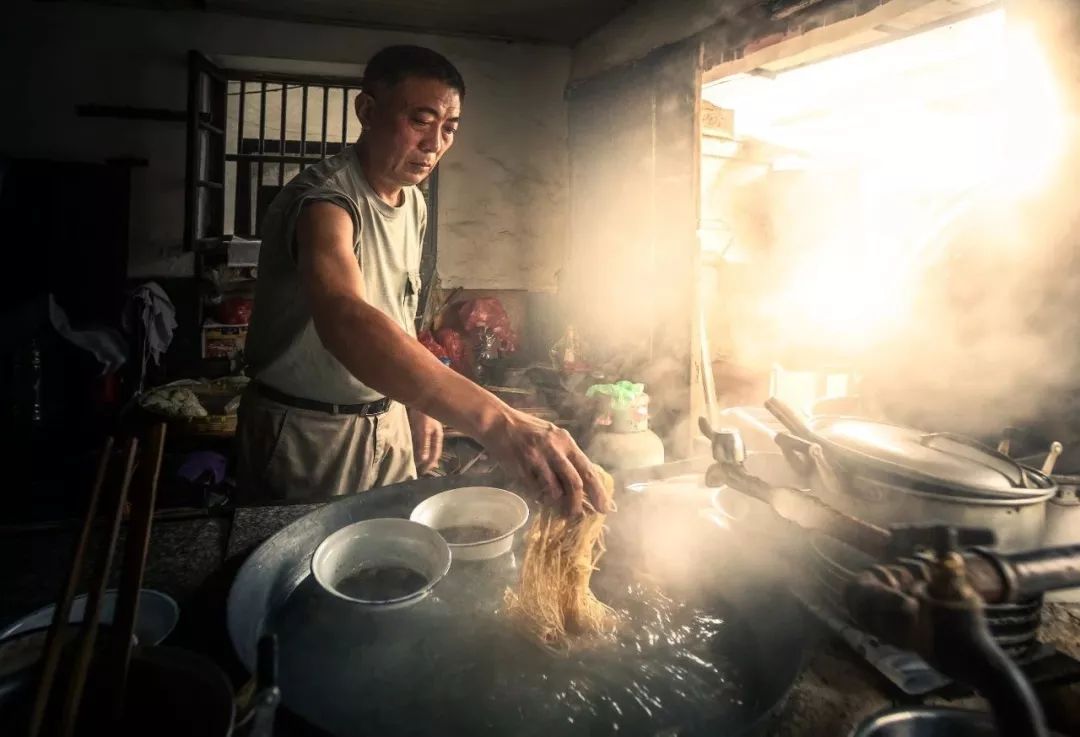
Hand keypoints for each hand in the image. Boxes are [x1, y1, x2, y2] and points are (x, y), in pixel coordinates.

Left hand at [409, 408, 443, 474]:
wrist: (419, 397)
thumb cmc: (423, 414)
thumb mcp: (424, 430)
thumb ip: (424, 444)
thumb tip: (424, 460)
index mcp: (437, 436)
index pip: (435, 454)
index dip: (430, 463)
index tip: (424, 472)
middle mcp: (435, 434)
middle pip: (433, 450)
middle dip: (429, 460)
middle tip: (423, 470)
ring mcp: (430, 430)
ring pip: (428, 446)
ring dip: (424, 454)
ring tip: (420, 462)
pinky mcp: (423, 426)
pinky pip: (423, 440)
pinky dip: (420, 446)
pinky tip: (416, 448)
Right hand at [482, 409, 610, 515]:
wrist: (499, 423)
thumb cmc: (529, 430)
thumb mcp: (553, 436)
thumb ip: (567, 456)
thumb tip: (584, 482)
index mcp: (566, 441)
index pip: (587, 470)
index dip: (598, 491)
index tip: (604, 508)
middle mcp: (554, 449)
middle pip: (574, 483)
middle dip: (579, 504)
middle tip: (579, 516)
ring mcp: (537, 459)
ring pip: (555, 490)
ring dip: (558, 504)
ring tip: (559, 510)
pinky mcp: (521, 468)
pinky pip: (535, 490)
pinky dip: (541, 498)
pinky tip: (541, 499)